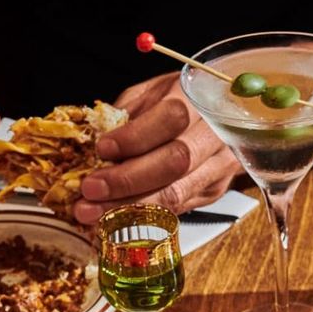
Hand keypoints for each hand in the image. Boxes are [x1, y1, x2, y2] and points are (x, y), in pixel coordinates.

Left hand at [74, 72, 240, 224]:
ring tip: (95, 211)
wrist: (221, 112)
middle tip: (91, 190)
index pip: (170, 119)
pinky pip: (176, 209)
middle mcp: (215, 134)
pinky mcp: (214, 191)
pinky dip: (142, 216)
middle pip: (175, 162)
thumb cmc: (179, 99)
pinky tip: (115, 219)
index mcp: (198, 98)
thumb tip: (93, 146)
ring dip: (130, 207)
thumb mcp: (150, 93)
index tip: (102, 150)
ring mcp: (219, 166)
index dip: (135, 137)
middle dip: (127, 180)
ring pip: (177, 194)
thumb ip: (126, 116)